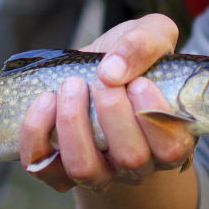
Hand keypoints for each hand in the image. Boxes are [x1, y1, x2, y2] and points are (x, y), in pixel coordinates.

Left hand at [19, 14, 195, 191]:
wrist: (93, 74)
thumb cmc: (128, 60)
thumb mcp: (150, 35)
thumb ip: (146, 41)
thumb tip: (112, 71)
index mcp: (168, 137)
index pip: (171, 147)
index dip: (152, 115)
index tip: (138, 81)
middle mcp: (136, 165)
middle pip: (131, 158)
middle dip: (112, 112)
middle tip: (101, 79)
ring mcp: (98, 173)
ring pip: (84, 169)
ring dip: (73, 124)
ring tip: (71, 86)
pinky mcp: (60, 171)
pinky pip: (43, 165)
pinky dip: (37, 133)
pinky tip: (45, 101)